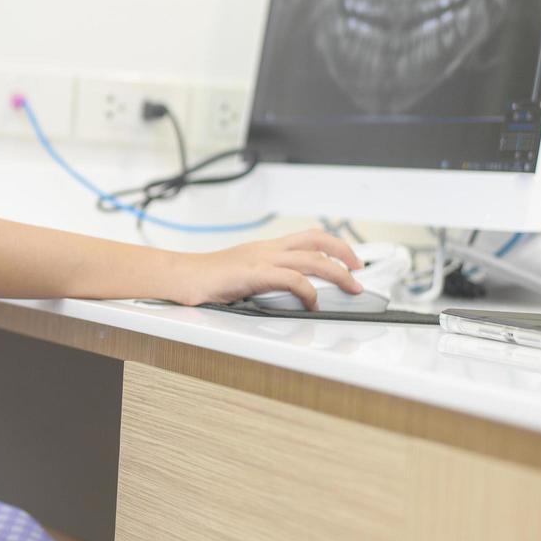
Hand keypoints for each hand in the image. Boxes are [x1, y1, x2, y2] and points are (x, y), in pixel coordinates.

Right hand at [170, 229, 363, 307]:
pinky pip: (292, 278)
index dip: (335, 245)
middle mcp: (267, 249)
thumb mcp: (243, 274)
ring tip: (350, 288)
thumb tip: (291, 295)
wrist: (182, 276)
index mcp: (265, 247)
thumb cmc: (207, 280)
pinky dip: (309, 291)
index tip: (351, 260)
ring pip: (312, 258)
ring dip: (338, 274)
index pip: (308, 237)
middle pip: (317, 241)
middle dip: (346, 254)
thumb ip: (267, 279)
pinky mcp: (254, 274)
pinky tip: (313, 303)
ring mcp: (261, 260)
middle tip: (359, 273)